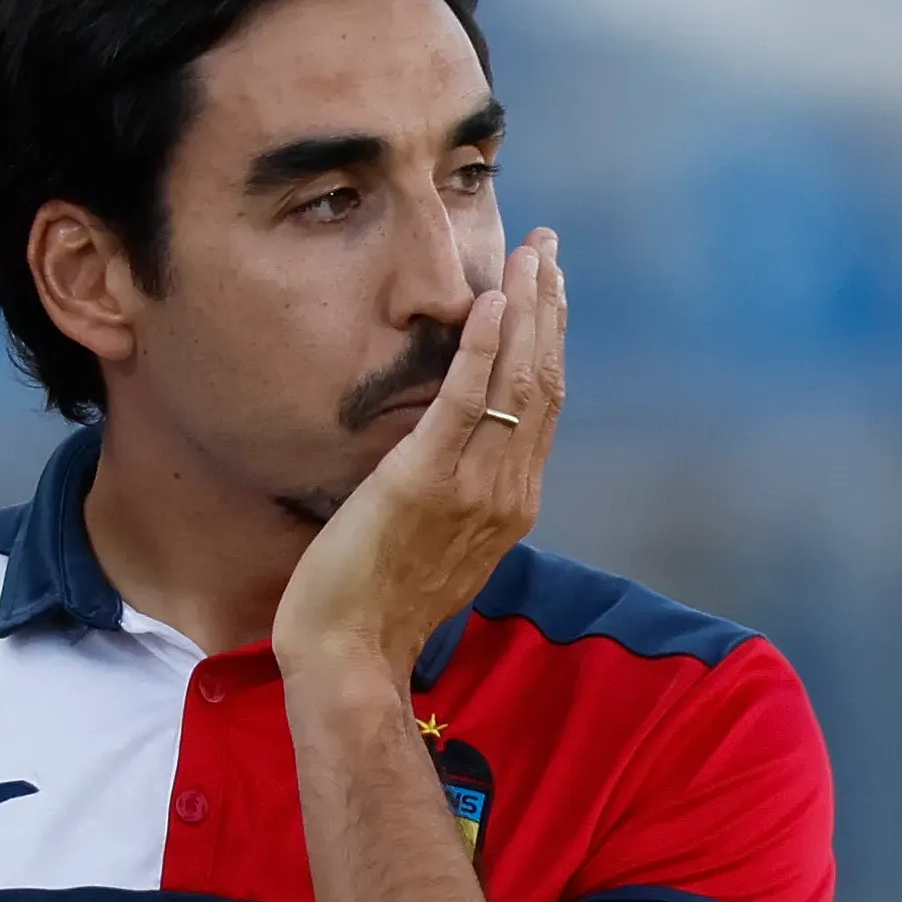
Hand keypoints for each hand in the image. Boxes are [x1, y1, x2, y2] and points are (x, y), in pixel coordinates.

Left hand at [272, 231, 566, 688]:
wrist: (351, 654)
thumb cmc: (380, 606)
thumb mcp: (438, 544)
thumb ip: (460, 496)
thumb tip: (456, 455)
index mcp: (512, 504)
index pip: (545, 404)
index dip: (550, 338)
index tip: (549, 287)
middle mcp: (507, 492)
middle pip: (543, 380)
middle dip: (549, 306)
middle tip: (547, 247)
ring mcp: (471, 488)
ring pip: (515, 382)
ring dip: (525, 308)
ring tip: (528, 253)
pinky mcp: (423, 482)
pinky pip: (464, 405)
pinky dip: (481, 350)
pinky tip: (488, 304)